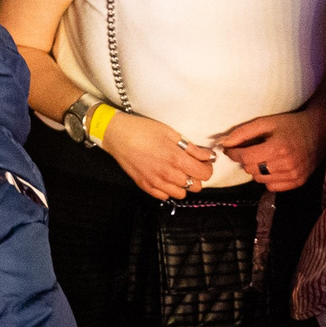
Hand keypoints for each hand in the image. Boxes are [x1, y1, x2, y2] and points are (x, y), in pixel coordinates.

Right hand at [102, 113, 216, 200]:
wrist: (117, 135)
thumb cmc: (143, 130)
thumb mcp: (170, 133)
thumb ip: (191, 148)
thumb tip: (208, 156)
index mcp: (177, 159)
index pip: (204, 175)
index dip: (207, 168)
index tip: (203, 162)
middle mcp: (168, 175)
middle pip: (196, 187)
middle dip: (197, 177)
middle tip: (191, 166)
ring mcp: (156, 183)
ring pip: (181, 194)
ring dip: (183, 184)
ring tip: (177, 172)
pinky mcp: (145, 186)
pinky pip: (165, 196)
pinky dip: (168, 189)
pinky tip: (164, 177)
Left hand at [215, 104, 325, 192]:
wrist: (319, 131)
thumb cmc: (290, 124)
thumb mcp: (266, 122)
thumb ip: (243, 132)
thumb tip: (224, 143)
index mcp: (278, 147)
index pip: (245, 157)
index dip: (233, 153)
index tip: (229, 149)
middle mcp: (287, 164)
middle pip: (251, 169)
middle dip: (246, 160)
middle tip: (252, 149)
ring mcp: (294, 175)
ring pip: (260, 179)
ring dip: (257, 169)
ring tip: (265, 156)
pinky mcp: (298, 182)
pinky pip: (272, 186)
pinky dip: (268, 178)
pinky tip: (273, 166)